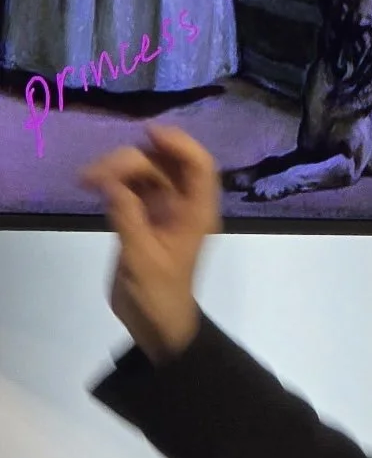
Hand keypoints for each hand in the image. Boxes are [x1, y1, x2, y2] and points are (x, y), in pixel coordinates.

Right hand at [78, 125, 221, 364]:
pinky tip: (91, 185)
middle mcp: (184, 206)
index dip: (180, 144)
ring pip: (144, 172)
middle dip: (132, 159)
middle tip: (97, 174)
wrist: (156, 324)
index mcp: (197, 214)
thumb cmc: (159, 296)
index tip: (148, 133)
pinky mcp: (143, 217)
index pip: (200, 167)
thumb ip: (129, 219)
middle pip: (165, 164)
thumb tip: (111, 183)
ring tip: (86, 180)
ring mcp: (163, 209)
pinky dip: (112, 182)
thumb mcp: (143, 259)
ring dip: (117, 168)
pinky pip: (130, 187)